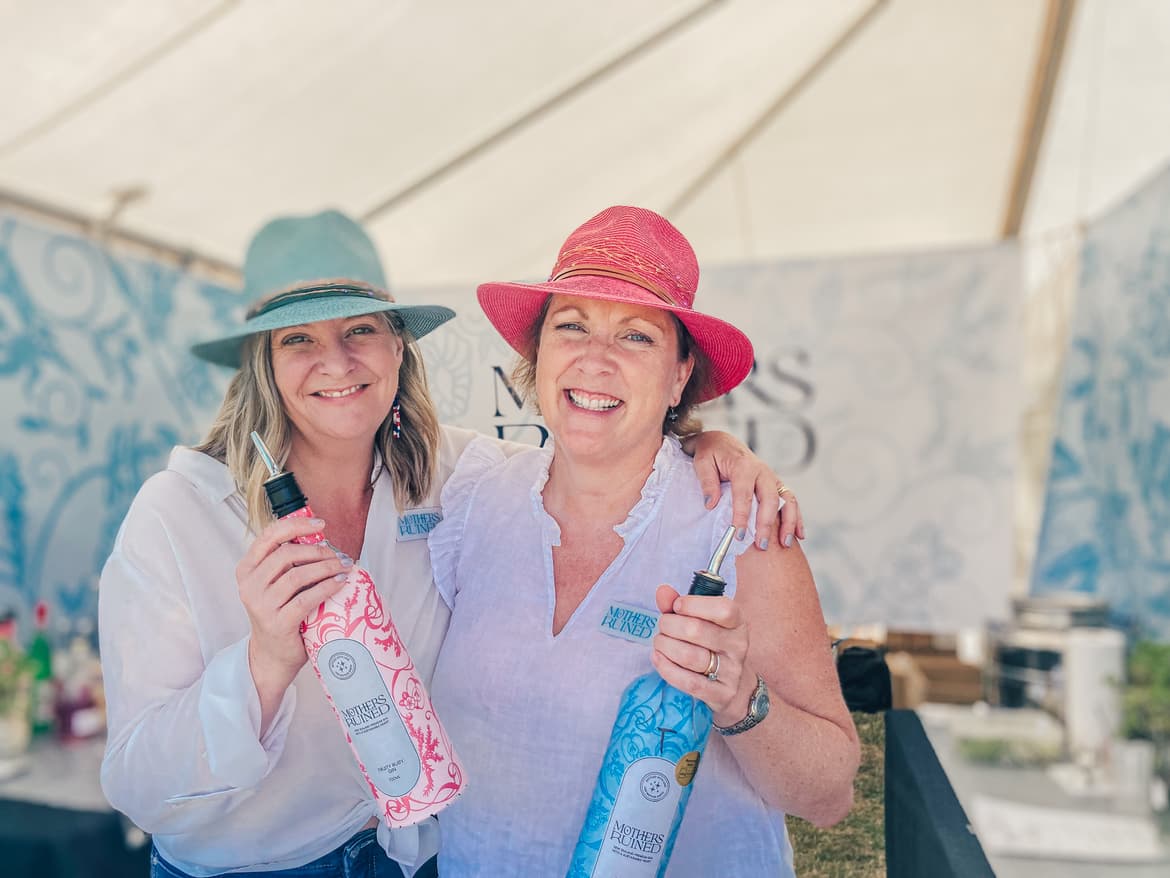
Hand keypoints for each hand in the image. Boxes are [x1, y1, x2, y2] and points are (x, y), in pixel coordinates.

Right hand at [237, 516, 350, 693]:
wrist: (272, 655)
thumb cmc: (280, 613)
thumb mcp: (277, 583)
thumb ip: (288, 562)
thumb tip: (322, 537)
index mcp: (247, 569)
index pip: (269, 536)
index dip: (296, 525)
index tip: (321, 524)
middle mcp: (249, 585)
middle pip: (286, 554)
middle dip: (318, 551)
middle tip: (340, 556)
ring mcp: (261, 605)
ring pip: (297, 575)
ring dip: (326, 568)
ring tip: (344, 567)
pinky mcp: (277, 623)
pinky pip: (306, 598)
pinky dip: (327, 587)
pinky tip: (341, 583)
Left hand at [650, 585, 753, 725]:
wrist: (736, 686)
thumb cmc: (712, 645)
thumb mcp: (702, 621)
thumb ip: (680, 604)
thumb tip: (662, 591)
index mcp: (738, 623)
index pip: (723, 609)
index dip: (694, 604)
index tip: (677, 606)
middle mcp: (738, 646)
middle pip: (696, 630)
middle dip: (670, 625)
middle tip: (663, 626)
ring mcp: (731, 671)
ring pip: (689, 656)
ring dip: (665, 646)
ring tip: (660, 643)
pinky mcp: (721, 694)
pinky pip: (688, 681)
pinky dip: (666, 668)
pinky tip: (658, 658)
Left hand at [686, 430, 804, 548]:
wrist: (722, 442)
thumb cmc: (712, 453)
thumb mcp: (702, 462)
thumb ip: (707, 482)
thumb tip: (711, 504)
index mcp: (743, 466)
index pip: (744, 494)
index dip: (742, 516)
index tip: (739, 535)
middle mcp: (762, 471)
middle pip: (770, 499)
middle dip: (767, 524)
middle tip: (761, 545)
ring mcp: (772, 478)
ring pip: (787, 500)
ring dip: (788, 522)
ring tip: (784, 543)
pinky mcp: (776, 484)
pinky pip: (790, 501)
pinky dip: (797, 517)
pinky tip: (799, 534)